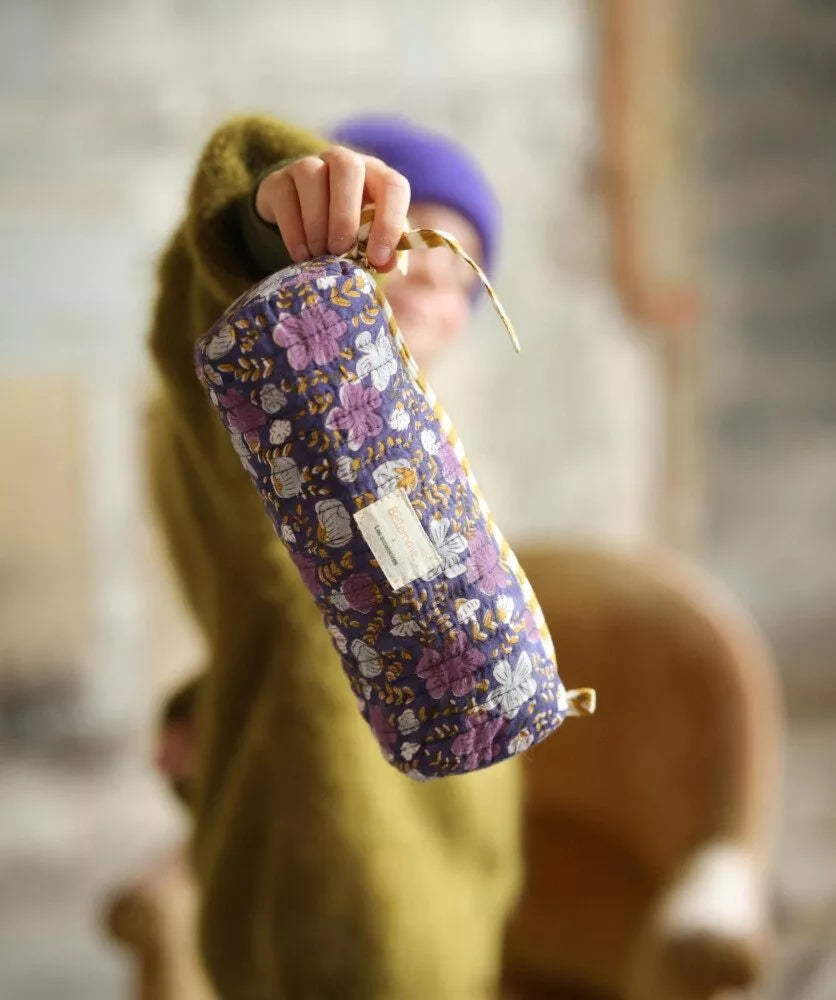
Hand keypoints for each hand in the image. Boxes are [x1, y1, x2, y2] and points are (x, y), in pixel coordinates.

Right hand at [255, 146, 410, 271]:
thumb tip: (385, 263)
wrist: (302, 221)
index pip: (393, 186)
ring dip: (316, 222)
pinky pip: (284, 195)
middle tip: (340, 251)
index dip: (389, 222)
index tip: (377, 258)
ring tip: (318, 254)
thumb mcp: (367, 242)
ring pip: (312, 175)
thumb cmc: (346, 232)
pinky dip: (294, 229)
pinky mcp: (279, 180)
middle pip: (348, 168)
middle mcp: (344, 162)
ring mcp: (308, 165)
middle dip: (345, 215)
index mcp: (375, 175)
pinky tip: (301, 254)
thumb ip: (381, 252)